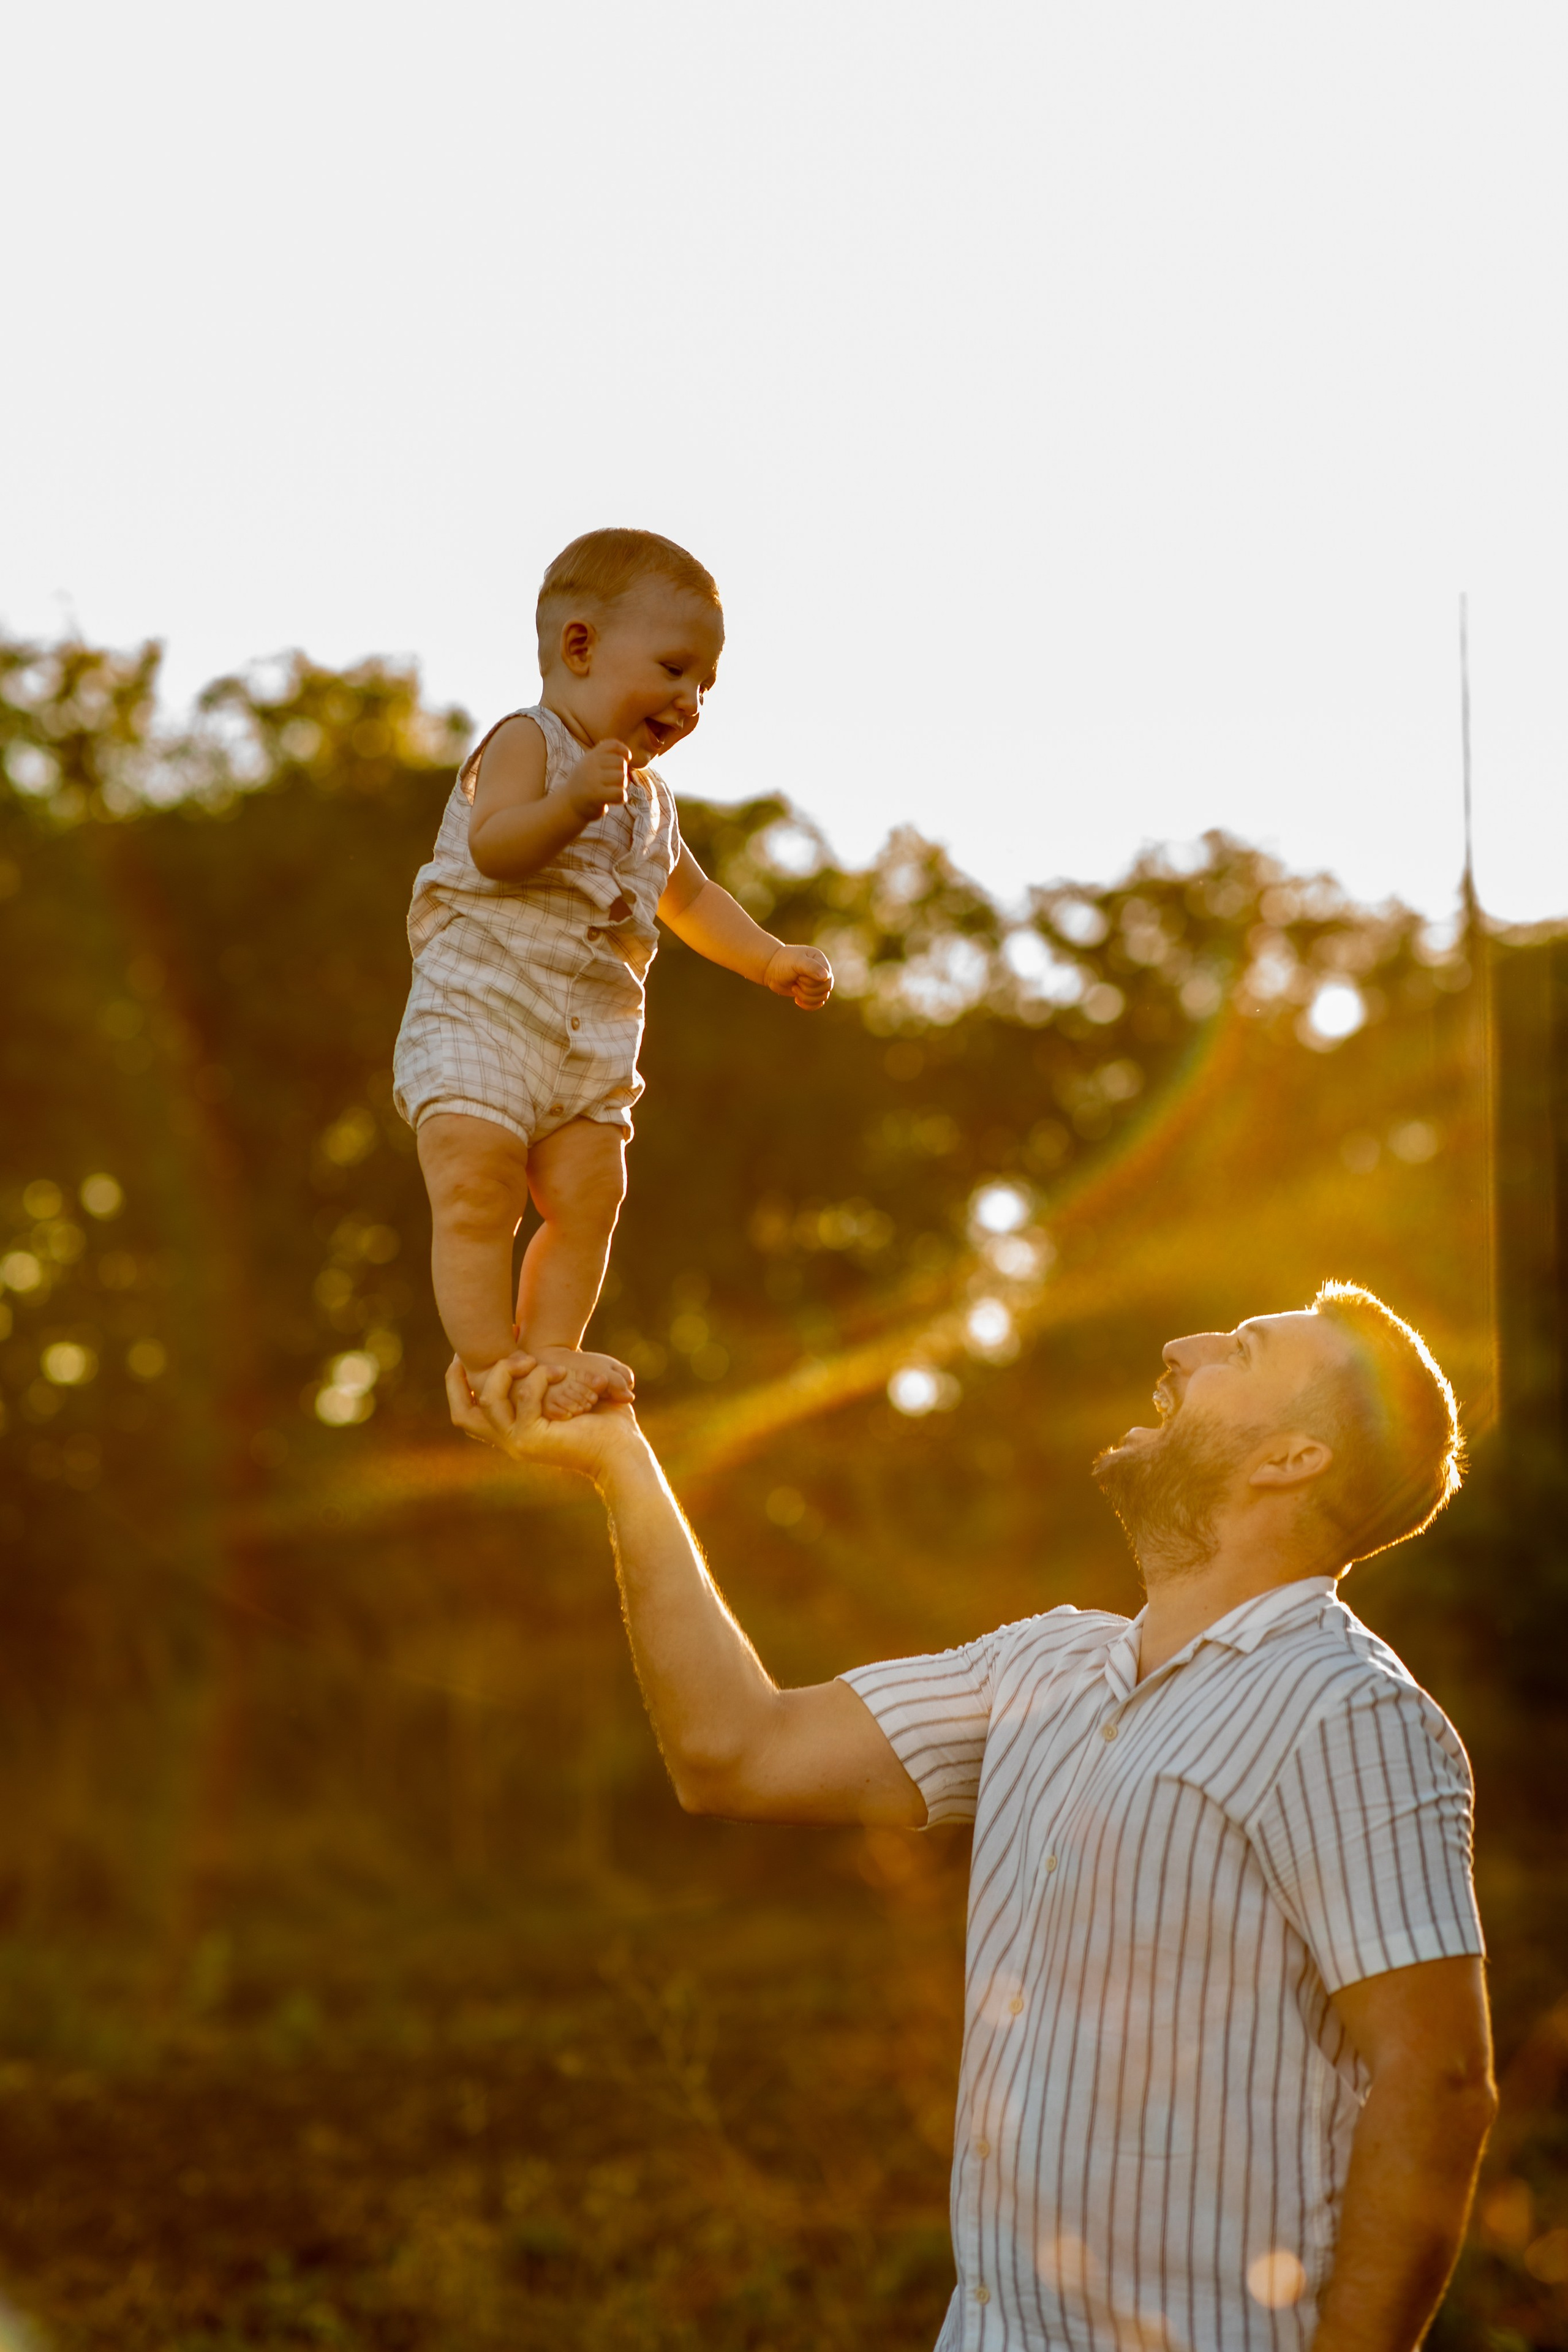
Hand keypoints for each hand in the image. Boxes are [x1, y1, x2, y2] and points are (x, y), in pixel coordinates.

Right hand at [445, 1353, 636, 1475]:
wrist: (622, 1451)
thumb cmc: (602, 1421)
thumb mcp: (565, 1393)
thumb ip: (543, 1377)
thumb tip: (530, 1349)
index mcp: (511, 1431)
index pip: (466, 1412)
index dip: (459, 1382)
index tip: (471, 1351)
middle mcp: (508, 1439)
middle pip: (461, 1413)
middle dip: (462, 1376)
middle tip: (485, 1348)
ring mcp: (517, 1442)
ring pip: (488, 1399)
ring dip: (506, 1370)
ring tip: (532, 1359)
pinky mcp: (533, 1439)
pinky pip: (524, 1398)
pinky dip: (539, 1378)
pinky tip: (560, 1372)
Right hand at [566, 740, 630, 820]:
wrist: (569, 804)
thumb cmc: (586, 783)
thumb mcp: (591, 764)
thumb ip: (606, 757)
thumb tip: (628, 755)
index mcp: (591, 756)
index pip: (613, 745)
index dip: (624, 752)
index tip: (624, 761)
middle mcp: (591, 765)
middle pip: (621, 763)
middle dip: (623, 773)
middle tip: (614, 782)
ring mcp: (592, 780)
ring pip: (622, 778)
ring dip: (622, 786)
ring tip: (612, 790)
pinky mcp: (596, 795)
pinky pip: (620, 794)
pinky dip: (621, 798)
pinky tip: (613, 800)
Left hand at [762, 942, 833, 1009]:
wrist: (770, 969)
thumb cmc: (783, 962)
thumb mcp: (796, 962)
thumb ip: (811, 968)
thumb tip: (826, 976)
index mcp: (821, 961)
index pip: (827, 979)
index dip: (812, 982)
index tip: (798, 976)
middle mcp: (822, 971)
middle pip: (824, 990)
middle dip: (807, 989)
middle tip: (795, 980)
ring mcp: (817, 982)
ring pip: (821, 998)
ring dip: (805, 997)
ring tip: (794, 987)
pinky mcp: (811, 992)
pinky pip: (817, 1004)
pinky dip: (807, 1005)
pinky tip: (796, 1000)